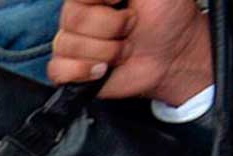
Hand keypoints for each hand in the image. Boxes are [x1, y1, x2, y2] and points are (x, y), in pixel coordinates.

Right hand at [48, 0, 210, 104]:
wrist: (174, 53)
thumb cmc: (167, 15)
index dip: (99, 0)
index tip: (119, 1)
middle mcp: (77, 16)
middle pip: (73, 20)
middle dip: (112, 28)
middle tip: (132, 27)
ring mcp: (72, 44)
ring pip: (69, 46)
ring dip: (107, 52)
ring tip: (125, 50)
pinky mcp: (70, 70)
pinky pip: (58, 69)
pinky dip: (83, 71)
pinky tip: (102, 70)